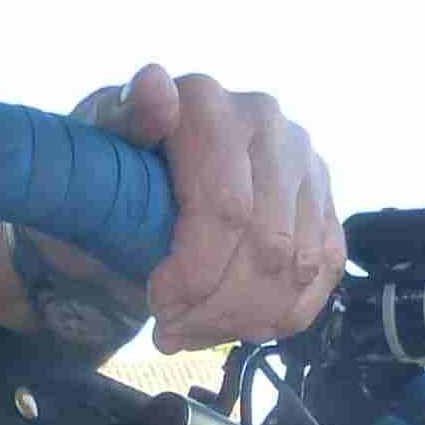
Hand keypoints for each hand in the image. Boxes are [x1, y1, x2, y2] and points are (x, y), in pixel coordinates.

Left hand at [52, 64, 345, 354]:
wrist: (143, 176)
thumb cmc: (114, 168)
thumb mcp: (99, 146)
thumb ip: (122, 119)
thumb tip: (156, 92)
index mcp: (210, 103)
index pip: (226, 209)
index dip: (197, 274)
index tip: (159, 306)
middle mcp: (267, 122)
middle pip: (268, 244)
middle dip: (219, 306)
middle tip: (174, 332)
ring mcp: (304, 160)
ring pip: (299, 264)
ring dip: (249, 318)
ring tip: (200, 332)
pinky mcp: (325, 198)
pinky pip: (324, 269)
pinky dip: (285, 314)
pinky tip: (241, 326)